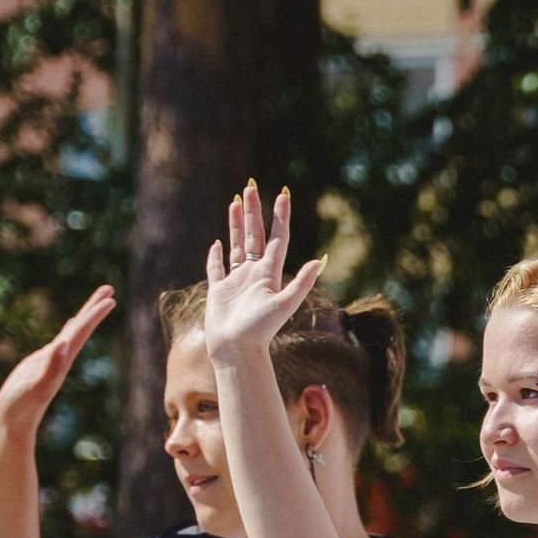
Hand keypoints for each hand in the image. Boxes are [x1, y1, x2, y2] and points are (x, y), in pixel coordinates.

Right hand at [0, 285, 115, 439]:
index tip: (110, 298)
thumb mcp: (36, 386)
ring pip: (72, 333)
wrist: (12, 423)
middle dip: (94, 308)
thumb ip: (50, 367)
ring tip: (96, 302)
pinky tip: (71, 327)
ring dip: (84, 317)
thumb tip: (63, 345)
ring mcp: (52, 360)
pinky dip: (68, 331)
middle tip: (109, 289)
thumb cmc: (21, 407)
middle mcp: (61, 359)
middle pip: (81, 328)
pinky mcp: (41, 363)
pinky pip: (59, 342)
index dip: (94, 315)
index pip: (81, 332)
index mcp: (62, 361)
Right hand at [203, 178, 320, 361]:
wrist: (237, 352)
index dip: (280, 216)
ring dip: (236, 224)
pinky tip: (218, 243)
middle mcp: (254, 274)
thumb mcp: (283, 304)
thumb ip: (301, 283)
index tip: (283, 193)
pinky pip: (217, 268)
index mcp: (269, 274)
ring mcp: (237, 282)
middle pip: (255, 235)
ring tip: (235, 201)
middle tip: (250, 185)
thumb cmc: (259, 331)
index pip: (277, 238)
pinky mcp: (220, 291)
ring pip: (238, 245)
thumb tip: (320, 260)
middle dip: (253, 210)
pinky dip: (217, 255)